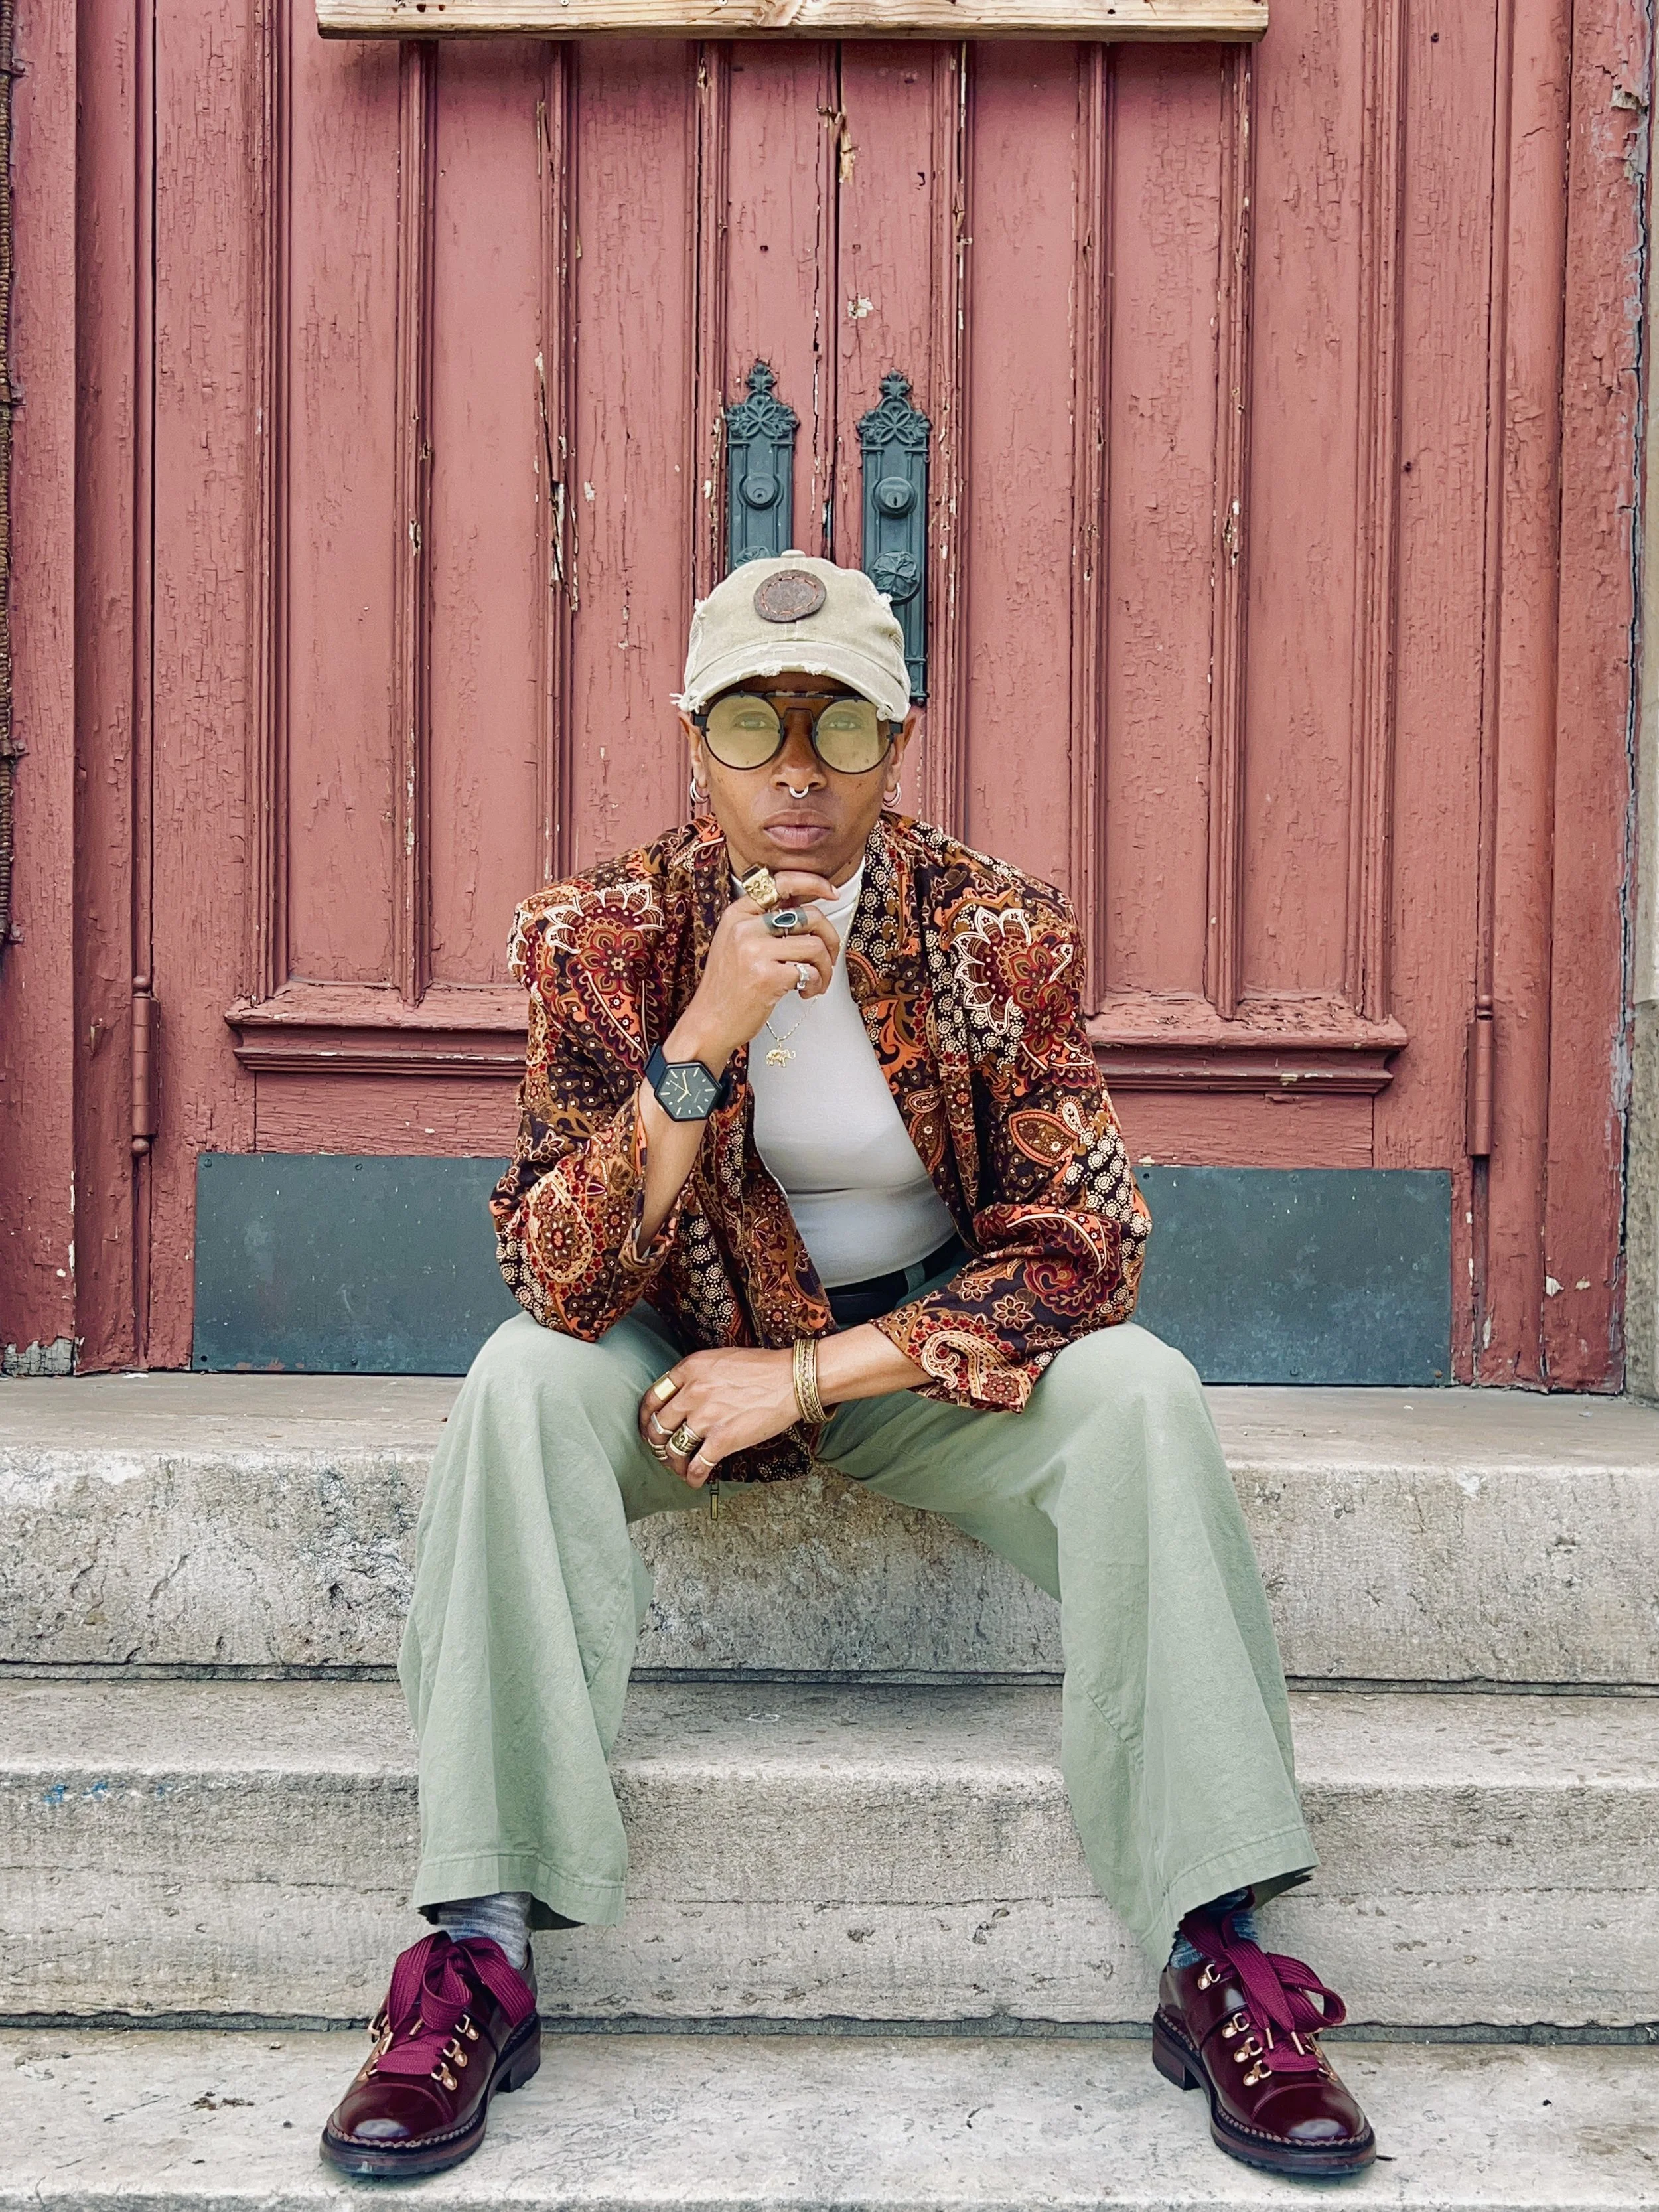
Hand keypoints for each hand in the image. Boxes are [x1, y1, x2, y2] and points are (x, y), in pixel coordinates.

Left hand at [637, 1347, 802, 1486]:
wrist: (791, 1380)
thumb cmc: (761, 1367)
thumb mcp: (719, 1358)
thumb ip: (696, 1374)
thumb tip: (683, 1393)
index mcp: (690, 1369)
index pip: (653, 1397)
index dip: (646, 1416)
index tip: (649, 1425)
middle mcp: (692, 1392)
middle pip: (659, 1425)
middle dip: (656, 1442)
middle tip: (661, 1449)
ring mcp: (706, 1417)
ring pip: (673, 1448)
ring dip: (673, 1462)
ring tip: (678, 1467)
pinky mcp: (723, 1439)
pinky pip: (698, 1465)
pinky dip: (693, 1477)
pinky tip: (695, 1480)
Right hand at [671, 871, 840, 1066]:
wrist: (708, 1023)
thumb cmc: (726, 987)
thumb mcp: (735, 943)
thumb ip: (763, 922)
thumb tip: (804, 908)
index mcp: (738, 914)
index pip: (781, 882)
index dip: (813, 883)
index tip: (832, 891)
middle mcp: (745, 927)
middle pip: (809, 915)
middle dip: (830, 937)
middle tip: (829, 955)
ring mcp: (755, 951)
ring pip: (815, 945)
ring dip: (825, 967)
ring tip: (816, 981)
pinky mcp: (767, 976)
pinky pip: (810, 971)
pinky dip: (815, 984)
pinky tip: (804, 992)